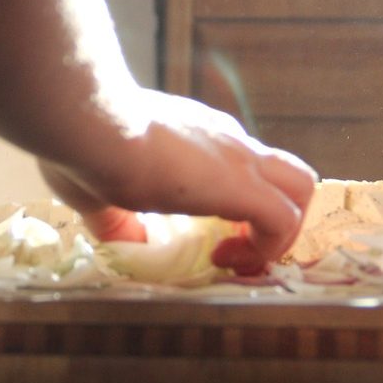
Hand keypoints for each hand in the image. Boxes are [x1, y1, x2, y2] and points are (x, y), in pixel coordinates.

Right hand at [36, 89, 316, 263]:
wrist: (87, 122)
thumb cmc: (81, 144)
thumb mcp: (95, 191)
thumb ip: (115, 218)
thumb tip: (128, 243)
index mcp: (195, 138)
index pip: (242, 165)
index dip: (237, 206)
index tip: (208, 238)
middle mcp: (225, 142)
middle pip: (286, 172)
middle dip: (273, 217)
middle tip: (233, 247)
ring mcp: (238, 159)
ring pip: (301, 187)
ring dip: (280, 232)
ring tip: (237, 256)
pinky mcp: (242, 184)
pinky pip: (285, 219)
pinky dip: (270, 246)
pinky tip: (231, 260)